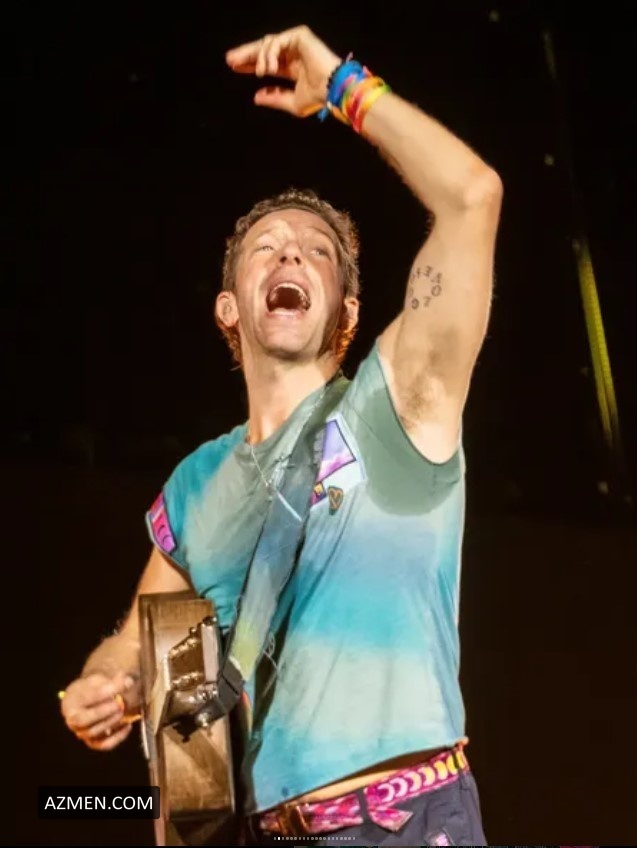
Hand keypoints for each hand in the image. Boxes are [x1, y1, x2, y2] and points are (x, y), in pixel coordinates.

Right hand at [60, 670, 139, 751]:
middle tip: (119, 703)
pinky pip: (103, 745)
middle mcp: (71, 719)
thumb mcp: (99, 680)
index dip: (107, 691)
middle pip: (84, 720)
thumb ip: (112, 682)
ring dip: (111, 721)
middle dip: (104, 712)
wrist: (88, 700)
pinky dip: (117, 737)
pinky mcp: (92, 742)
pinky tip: (128, 725)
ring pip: (93, 732)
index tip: (124, 684)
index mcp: (70, 700)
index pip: (87, 697)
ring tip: (122, 709)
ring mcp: (81, 732)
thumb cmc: (93, 688)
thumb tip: (128, 682)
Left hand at [226, 25, 340, 116]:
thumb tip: (256, 98)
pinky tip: (269, 68)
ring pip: (267, 44)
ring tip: (261, 73)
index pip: (267, 62)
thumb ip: (275, 98)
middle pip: (264, 49)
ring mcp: (297, 43)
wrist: (332, 89)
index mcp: (293, 67)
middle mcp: (294, 53)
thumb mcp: (292, 102)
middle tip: (230, 60)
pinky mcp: (300, 35)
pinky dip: (269, 54)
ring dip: (260, 58)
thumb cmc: (318, 98)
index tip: (234, 67)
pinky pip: (276, 41)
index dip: (250, 64)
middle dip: (246, 54)